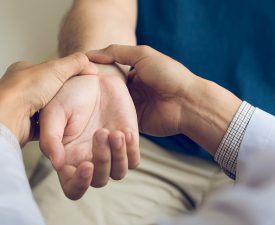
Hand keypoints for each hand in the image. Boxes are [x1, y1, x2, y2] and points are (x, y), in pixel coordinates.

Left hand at [0, 53, 96, 145]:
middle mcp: (20, 89)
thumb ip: (75, 63)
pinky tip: (59, 124)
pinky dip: (52, 125)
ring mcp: (22, 108)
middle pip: (49, 91)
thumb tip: (90, 64)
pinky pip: (45, 126)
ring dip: (57, 111)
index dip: (63, 73)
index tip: (76, 79)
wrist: (10, 117)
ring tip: (68, 112)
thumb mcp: (56, 68)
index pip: (47, 70)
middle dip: (61, 95)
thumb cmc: (25, 90)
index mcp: (24, 71)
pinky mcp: (25, 125)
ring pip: (47, 109)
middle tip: (72, 98)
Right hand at [39, 64, 139, 199]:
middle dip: (102, 160)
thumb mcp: (54, 112)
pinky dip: (131, 150)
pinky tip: (125, 130)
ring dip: (118, 156)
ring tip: (115, 132)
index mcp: (69, 157)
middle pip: (99, 180)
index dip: (80, 184)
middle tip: (101, 132)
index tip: (86, 166)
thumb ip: (50, 138)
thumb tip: (57, 164)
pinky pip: (134, 160)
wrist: (95, 78)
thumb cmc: (70, 93)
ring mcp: (111, 152)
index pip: (73, 187)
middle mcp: (90, 158)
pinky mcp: (128, 143)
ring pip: (118, 173)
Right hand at [87, 45, 240, 154]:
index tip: (76, 77)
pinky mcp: (135, 124)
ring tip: (79, 110)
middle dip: (94, 94)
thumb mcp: (143, 55)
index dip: (94, 75)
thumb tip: (90, 54)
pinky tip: (92, 122)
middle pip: (108, 93)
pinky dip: (108, 121)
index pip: (109, 75)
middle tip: (74, 95)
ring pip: (111, 108)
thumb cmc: (168, 75)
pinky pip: (118, 123)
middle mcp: (132, 92)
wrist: (188, 102)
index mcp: (134, 74)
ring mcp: (134, 109)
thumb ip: (117, 52)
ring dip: (99, 109)